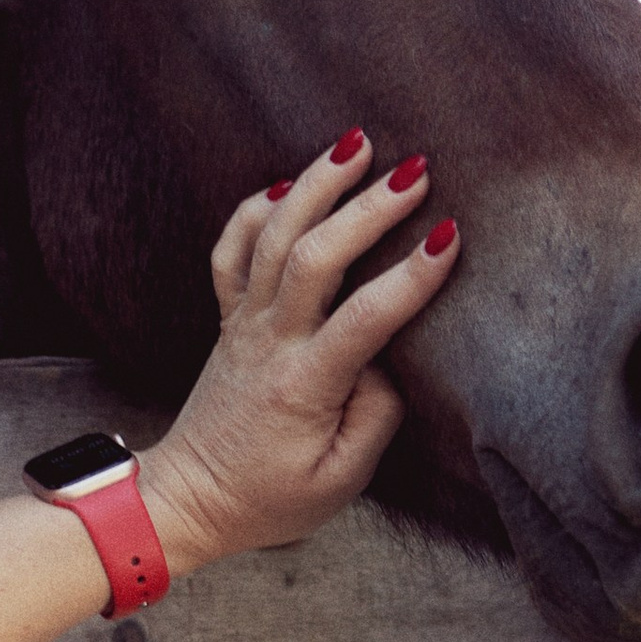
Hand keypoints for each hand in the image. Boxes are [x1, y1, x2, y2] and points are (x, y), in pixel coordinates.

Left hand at [136, 133, 459, 577]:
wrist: (189, 499)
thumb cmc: (271, 498)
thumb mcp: (340, 481)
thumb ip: (374, 418)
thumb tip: (392, 360)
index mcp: (304, 385)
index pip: (365, 319)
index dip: (411, 277)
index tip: (451, 238)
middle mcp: (269, 341)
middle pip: (314, 256)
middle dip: (368, 209)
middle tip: (417, 172)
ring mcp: (242, 323)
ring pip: (272, 236)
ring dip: (316, 185)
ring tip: (358, 143)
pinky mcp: (228, 318)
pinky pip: (231, 250)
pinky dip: (252, 209)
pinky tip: (286, 182)